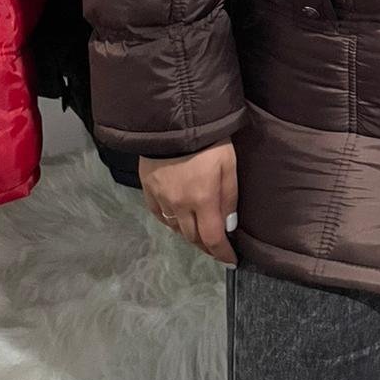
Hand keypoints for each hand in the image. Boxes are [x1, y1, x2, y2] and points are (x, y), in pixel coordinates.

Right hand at [139, 141, 238, 265]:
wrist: (172, 119)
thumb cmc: (208, 140)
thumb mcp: (229, 164)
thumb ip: (230, 197)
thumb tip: (229, 226)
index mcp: (203, 200)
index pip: (213, 239)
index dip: (223, 254)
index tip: (231, 261)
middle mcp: (180, 205)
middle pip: (193, 237)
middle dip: (207, 246)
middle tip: (216, 246)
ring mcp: (161, 198)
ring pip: (175, 228)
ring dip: (189, 234)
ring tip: (199, 233)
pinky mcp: (148, 189)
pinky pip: (159, 215)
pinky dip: (171, 222)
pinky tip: (177, 219)